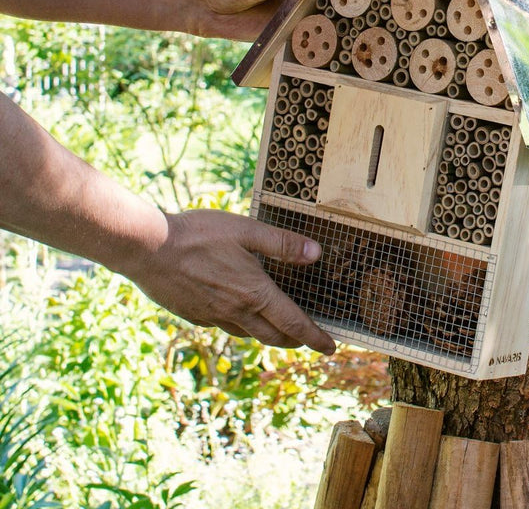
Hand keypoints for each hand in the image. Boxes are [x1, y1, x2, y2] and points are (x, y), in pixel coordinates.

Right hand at [127, 209, 335, 352]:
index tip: (331, 347)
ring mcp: (213, 317)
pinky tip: (238, 313)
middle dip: (296, 341)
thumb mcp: (247, 230)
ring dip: (268, 334)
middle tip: (309, 340)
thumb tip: (317, 254)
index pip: (293, 324)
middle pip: (274, 337)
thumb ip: (283, 244)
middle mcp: (236, 312)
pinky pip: (225, 327)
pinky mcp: (194, 315)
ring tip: (278, 328)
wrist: (147, 248)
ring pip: (249, 334)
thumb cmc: (199, 235)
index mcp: (254, 293)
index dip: (315, 338)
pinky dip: (240, 325)